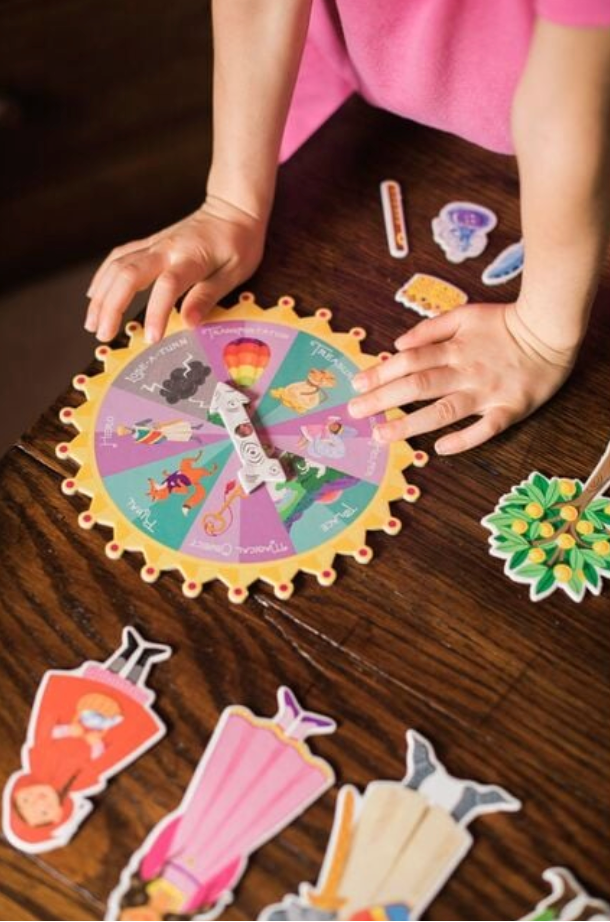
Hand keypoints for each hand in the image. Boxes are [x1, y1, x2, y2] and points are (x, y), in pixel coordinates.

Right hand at [85, 196, 265, 342]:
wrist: (231, 208)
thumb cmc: (239, 243)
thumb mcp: (234, 273)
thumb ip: (208, 295)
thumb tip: (188, 323)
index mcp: (190, 258)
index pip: (168, 286)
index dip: (156, 312)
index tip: (150, 339)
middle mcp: (166, 249)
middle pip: (128, 275)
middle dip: (110, 306)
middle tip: (102, 335)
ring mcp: (154, 244)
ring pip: (117, 267)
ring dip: (101, 295)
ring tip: (92, 324)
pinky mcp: (149, 244)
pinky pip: (118, 258)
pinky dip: (103, 277)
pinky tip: (94, 296)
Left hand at [349, 302, 576, 454]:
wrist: (551, 330)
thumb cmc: (504, 324)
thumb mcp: (466, 314)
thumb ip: (431, 329)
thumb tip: (399, 344)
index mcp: (454, 348)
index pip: (409, 361)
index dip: (381, 372)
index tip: (356, 384)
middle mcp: (466, 371)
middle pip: (418, 385)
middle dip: (383, 399)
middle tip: (355, 412)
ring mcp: (487, 393)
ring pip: (444, 411)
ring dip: (411, 424)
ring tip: (383, 435)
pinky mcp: (509, 410)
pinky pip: (485, 429)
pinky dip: (464, 439)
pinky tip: (439, 449)